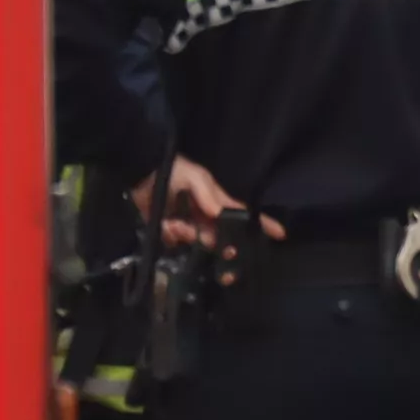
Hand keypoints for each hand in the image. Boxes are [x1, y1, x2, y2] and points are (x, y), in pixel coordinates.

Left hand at [139, 156, 284, 248]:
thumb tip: (221, 215)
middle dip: (223, 247)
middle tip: (218, 249)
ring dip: (189, 236)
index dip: (262, 224)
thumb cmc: (171, 171)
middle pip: (224, 240)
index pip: (243, 215)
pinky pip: (177, 245)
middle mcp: (206, 218)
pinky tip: (166, 226)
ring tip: (175, 224)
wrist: (139, 175)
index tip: (280, 234)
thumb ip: (208, 194)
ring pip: (200, 244)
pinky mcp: (170, 234)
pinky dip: (173, 238)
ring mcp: (189, 227)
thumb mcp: (194, 176)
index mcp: (216, 203)